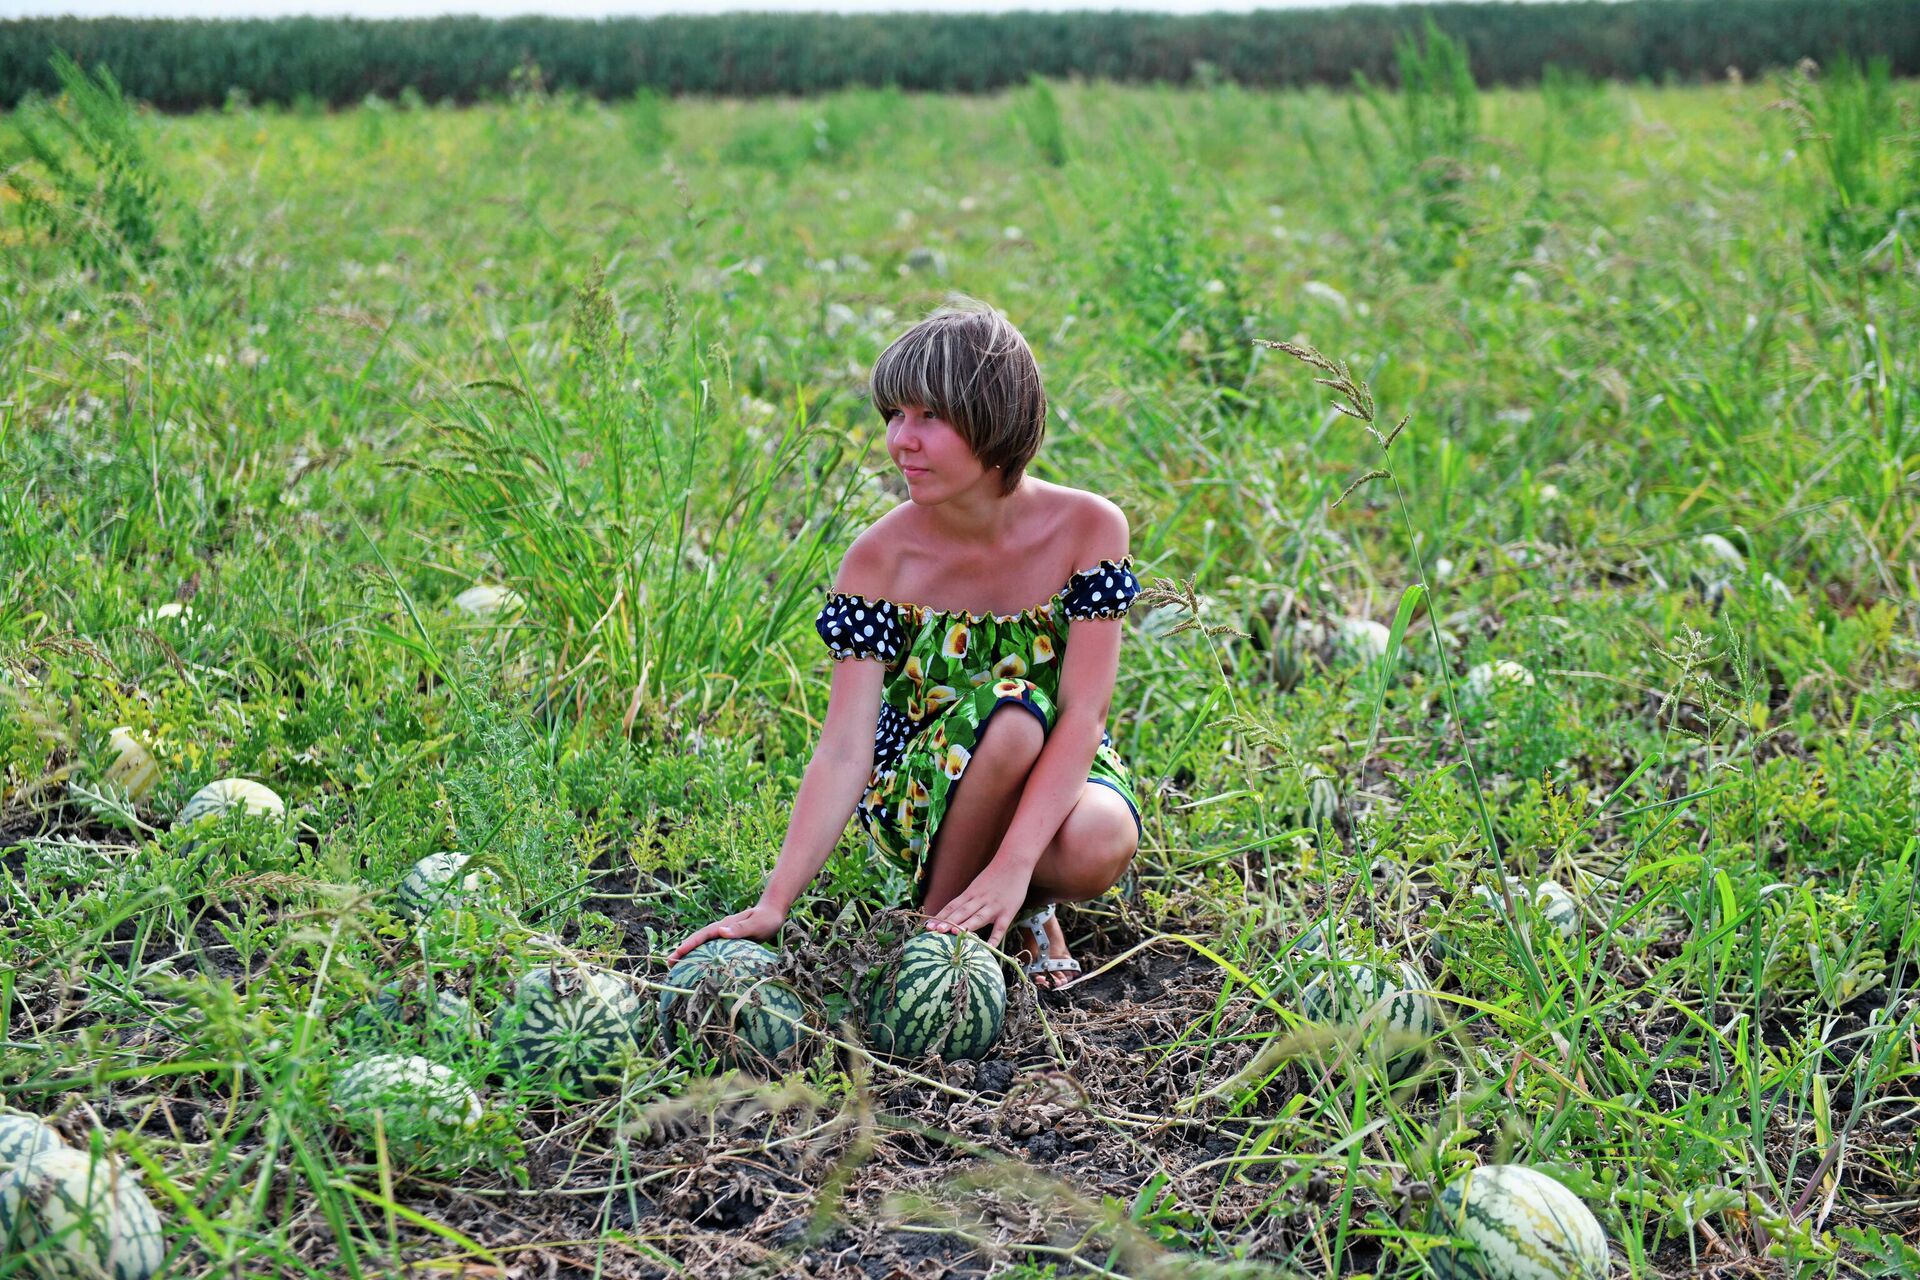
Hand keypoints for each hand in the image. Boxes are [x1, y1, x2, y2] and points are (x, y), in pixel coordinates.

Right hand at [669, 902, 785, 962]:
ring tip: (678, 968)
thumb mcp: (756, 924)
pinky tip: (701, 967)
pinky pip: (712, 949)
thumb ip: (740, 928)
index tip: (676, 954)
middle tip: (669, 964)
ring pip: (703, 945)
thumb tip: (720, 932)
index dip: (688, 945)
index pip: (702, 936)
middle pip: (698, 940)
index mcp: (724, 925)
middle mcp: (721, 929)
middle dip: (683, 951)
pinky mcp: (729, 941)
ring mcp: (724, 935)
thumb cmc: (766, 919)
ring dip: (690, 954)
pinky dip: (703, 956)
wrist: (773, 912)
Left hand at [924, 859, 1033, 950]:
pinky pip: (1000, 928)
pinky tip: (987, 948)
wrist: (1014, 861)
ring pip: (977, 918)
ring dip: (964, 926)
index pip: (952, 907)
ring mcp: (993, 906)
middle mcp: (979, 900)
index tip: (927, 926)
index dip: (939, 916)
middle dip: (947, 922)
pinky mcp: (1007, 912)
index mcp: (970, 894)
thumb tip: (955, 913)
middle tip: (933, 931)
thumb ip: (968, 899)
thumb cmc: (995, 876)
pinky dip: (994, 938)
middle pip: (961, 912)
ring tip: (951, 934)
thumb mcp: (978, 886)